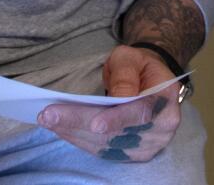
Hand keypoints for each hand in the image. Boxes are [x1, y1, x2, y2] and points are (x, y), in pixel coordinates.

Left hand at [36, 45, 181, 163]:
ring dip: (74, 133)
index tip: (95, 123)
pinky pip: (103, 150)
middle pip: (117, 132)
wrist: (149, 82)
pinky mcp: (131, 154)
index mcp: (165, 103)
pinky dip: (79, 139)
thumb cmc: (138, 66)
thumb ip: (126, 74)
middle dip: (80, 123)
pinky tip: (60, 129)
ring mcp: (147, 146)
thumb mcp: (132, 57)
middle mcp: (160, 131)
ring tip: (48, 120)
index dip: (117, 120)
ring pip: (106, 145)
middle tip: (48, 115)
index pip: (141, 114)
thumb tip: (120, 96)